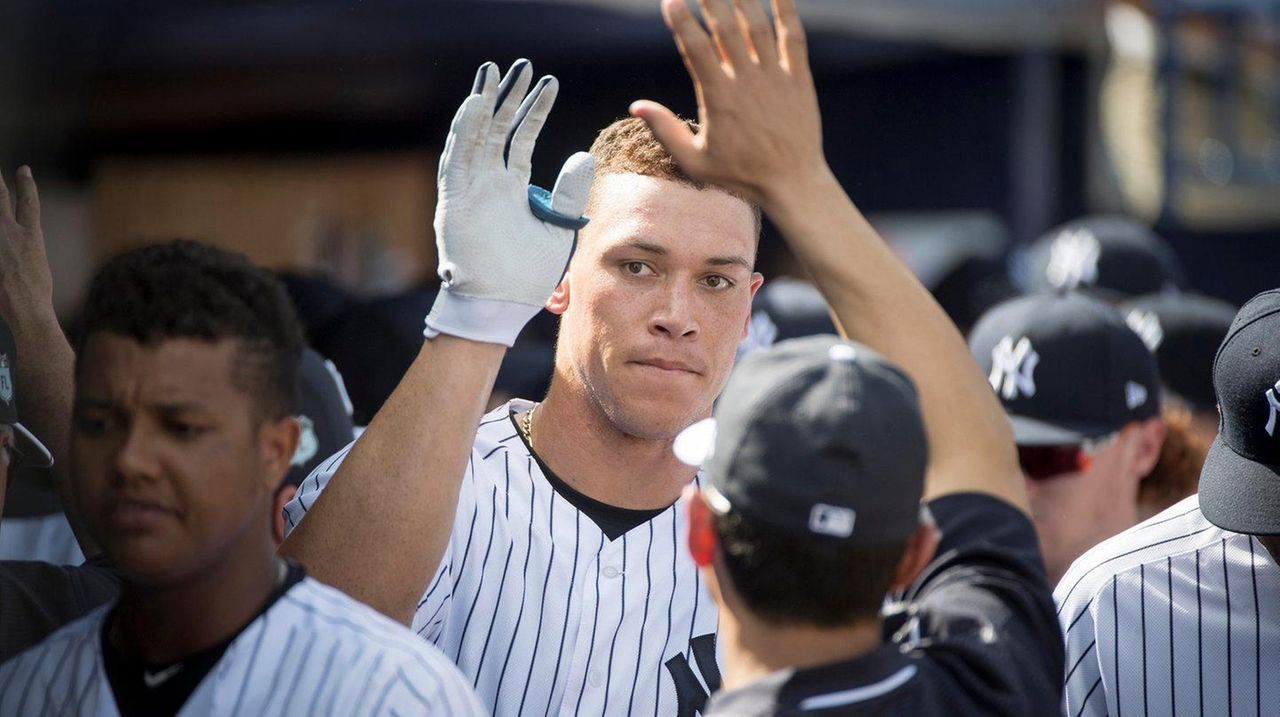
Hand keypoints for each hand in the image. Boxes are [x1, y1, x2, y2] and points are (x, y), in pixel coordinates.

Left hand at [0, 167, 54, 321]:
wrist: (26, 308)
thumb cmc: (35, 292)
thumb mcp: (37, 263)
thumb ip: (24, 246)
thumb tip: (21, 239)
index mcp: (30, 235)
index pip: (29, 201)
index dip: (27, 183)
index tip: (24, 170)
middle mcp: (10, 232)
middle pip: (0, 197)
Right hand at [425, 59, 594, 346]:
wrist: (501, 306)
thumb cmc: (527, 274)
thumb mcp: (559, 228)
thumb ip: (570, 194)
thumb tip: (585, 156)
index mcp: (511, 188)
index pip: (521, 138)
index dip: (533, 110)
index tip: (549, 83)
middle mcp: (488, 183)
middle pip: (496, 129)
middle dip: (508, 96)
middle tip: (522, 66)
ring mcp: (468, 190)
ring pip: (474, 136)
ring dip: (482, 105)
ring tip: (493, 74)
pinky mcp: (453, 202)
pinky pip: (457, 159)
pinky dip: (465, 131)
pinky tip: (475, 105)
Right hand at [630, 0, 826, 211]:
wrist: (792, 183)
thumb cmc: (739, 175)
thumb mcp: (695, 161)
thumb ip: (665, 130)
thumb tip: (636, 106)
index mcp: (719, 98)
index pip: (696, 50)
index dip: (682, 23)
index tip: (670, 1)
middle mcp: (747, 82)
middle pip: (726, 29)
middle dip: (710, 0)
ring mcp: (775, 78)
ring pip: (757, 27)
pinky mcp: (799, 79)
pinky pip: (793, 38)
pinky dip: (786, 11)